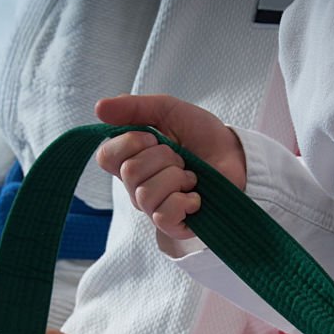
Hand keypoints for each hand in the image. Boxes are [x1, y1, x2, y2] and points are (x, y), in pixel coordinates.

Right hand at [95, 94, 245, 239]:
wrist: (235, 154)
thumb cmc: (201, 136)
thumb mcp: (167, 110)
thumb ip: (134, 107)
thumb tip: (98, 108)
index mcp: (130, 161)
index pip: (105, 156)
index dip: (130, 142)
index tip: (154, 137)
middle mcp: (136, 188)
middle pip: (129, 173)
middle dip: (163, 157)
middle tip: (180, 158)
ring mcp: (153, 208)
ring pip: (146, 194)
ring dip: (176, 177)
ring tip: (190, 176)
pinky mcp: (173, 225)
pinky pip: (163, 215)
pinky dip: (184, 200)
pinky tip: (195, 195)